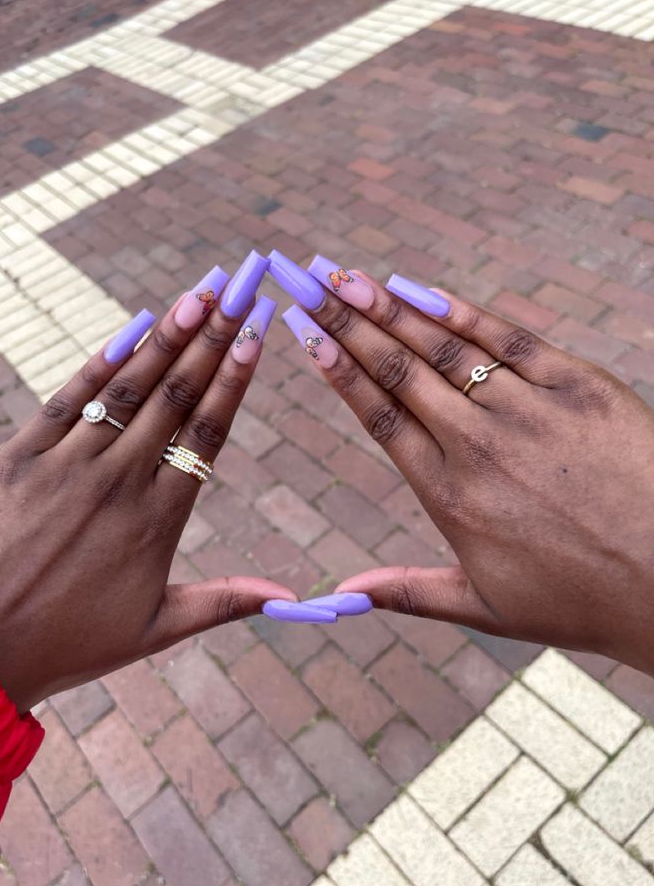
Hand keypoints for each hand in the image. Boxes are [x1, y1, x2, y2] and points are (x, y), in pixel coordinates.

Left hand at [0, 262, 293, 711]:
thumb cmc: (74, 641)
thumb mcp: (157, 628)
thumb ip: (225, 601)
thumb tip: (290, 595)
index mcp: (157, 522)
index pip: (207, 435)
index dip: (234, 380)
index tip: (256, 336)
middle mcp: (117, 483)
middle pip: (176, 398)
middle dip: (213, 338)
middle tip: (242, 289)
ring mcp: (66, 466)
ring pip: (127, 389)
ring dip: (168, 338)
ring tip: (201, 293)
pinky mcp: (19, 458)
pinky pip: (67, 399)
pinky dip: (100, 361)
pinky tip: (133, 327)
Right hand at [281, 257, 653, 674]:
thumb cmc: (579, 599)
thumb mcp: (486, 608)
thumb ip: (409, 592)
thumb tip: (343, 596)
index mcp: (449, 495)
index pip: (378, 417)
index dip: (337, 369)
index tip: (304, 333)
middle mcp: (477, 445)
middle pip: (397, 371)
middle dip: (345, 322)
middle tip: (306, 281)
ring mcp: (527, 411)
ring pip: (442, 349)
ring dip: (387, 309)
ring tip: (345, 277)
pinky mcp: (577, 386)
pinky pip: (507, 339)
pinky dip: (459, 313)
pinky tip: (419, 290)